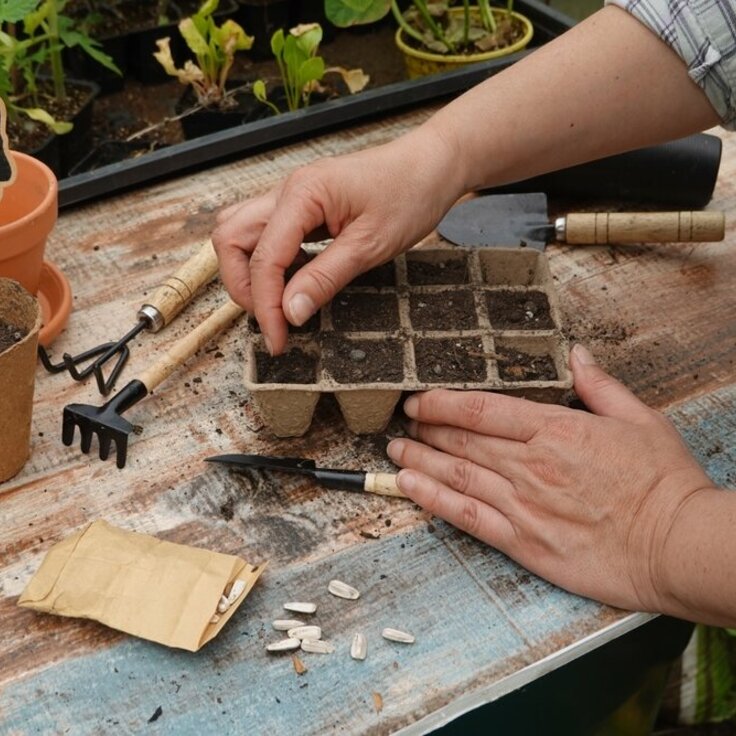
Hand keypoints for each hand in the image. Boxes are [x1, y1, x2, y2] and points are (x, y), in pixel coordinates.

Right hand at [211, 125, 465, 354]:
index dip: (266, 305)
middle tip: (272, 321)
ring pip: (241, 234)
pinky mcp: (302, 206)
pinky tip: (295, 281)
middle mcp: (287, 190)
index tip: (278, 338)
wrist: (431, 165)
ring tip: (279, 303)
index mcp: (302, 194)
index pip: (264, 258)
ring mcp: (292, 196)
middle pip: (230, 239)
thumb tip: (290, 313)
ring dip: (249, 271)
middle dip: (243, 286)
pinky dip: (270, 262)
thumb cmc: (408, 194)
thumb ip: (325, 278)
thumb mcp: (370, 245)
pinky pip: (267, 234)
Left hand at [386, 344, 713, 614]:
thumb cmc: (664, 484)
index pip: (482, 408)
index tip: (419, 398)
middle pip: (461, 439)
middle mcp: (531, 465)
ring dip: (419, 459)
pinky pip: (468, 517)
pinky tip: (409, 487)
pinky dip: (434, 499)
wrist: (680, 546)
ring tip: (394, 450)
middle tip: (402, 422)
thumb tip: (575, 355)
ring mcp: (524, 505)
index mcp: (556, 429)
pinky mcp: (525, 542)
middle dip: (425, 428)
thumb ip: (599, 385)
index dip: (442, 401)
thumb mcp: (641, 420)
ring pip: (456, 474)